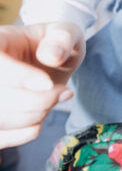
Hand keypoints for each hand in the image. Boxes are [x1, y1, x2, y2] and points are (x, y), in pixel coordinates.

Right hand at [0, 22, 84, 148]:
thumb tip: (51, 55)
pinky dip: (26, 132)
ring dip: (35, 116)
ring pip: (1, 119)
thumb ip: (62, 38)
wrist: (49, 62)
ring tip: (55, 100)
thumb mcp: (65, 33)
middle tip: (64, 92)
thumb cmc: (55, 45)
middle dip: (38, 101)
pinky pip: (2, 138)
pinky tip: (40, 117)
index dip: (20, 77)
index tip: (48, 83)